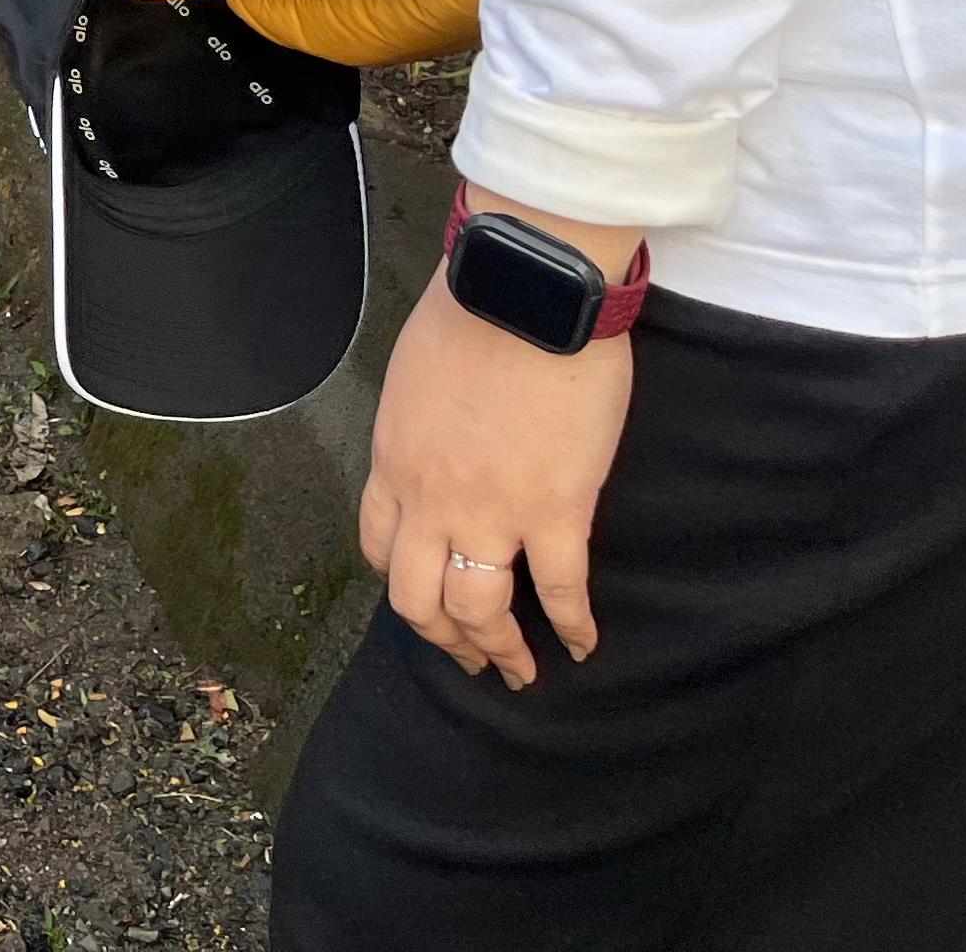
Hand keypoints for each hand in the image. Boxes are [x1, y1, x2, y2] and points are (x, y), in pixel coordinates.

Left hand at [361, 198, 638, 688]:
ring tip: (521, 671)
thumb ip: (418, 424)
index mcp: (394, 462)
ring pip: (480, 612)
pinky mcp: (556, 511)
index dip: (402, 582)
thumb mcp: (413, 375)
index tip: (424, 597)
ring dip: (500, 651)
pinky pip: (562, 590)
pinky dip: (574, 627)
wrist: (523, 293)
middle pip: (419, 599)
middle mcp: (431, 500)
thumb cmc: (470, 313)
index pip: (381, 548)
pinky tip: (584, 645)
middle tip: (471, 659)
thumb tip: (437, 442)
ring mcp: (492, 512)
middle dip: (444, 638)